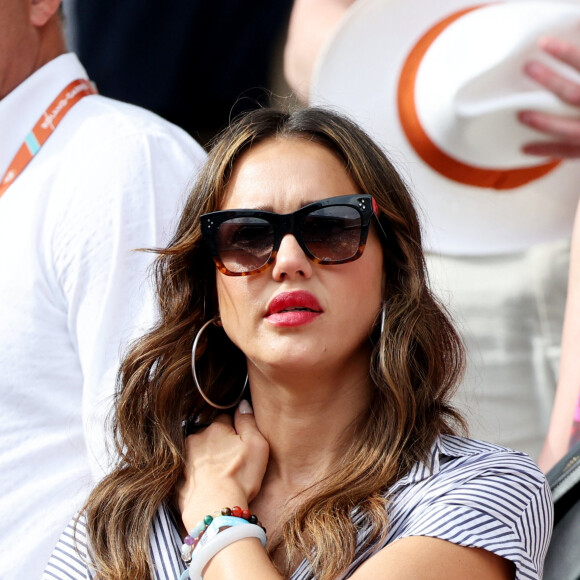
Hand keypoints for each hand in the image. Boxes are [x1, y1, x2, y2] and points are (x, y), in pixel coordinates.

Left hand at [176, 400, 268, 529]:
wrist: (215, 510)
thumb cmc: (240, 477)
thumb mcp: (257, 445)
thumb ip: (248, 420)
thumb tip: (242, 404)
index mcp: (216, 428)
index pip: (226, 418)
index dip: (235, 430)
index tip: (241, 442)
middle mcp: (196, 439)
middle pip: (210, 435)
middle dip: (218, 443)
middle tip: (231, 461)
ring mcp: (184, 460)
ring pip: (197, 453)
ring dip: (206, 459)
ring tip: (219, 476)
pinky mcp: (177, 481)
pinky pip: (188, 474)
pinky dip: (196, 478)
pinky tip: (207, 488)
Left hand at [519, 36, 579, 157]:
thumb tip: (575, 29)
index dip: (565, 53)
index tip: (543, 42)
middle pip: (573, 94)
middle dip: (549, 81)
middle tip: (527, 67)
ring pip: (568, 128)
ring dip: (543, 122)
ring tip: (521, 115)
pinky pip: (567, 151)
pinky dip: (546, 150)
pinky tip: (525, 147)